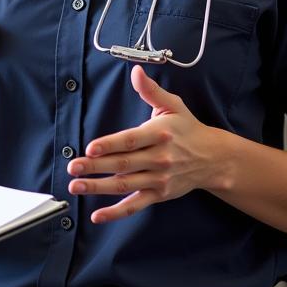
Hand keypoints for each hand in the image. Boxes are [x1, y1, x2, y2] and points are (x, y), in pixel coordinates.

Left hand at [66, 65, 228, 223]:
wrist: (214, 159)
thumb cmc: (187, 128)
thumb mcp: (173, 105)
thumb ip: (151, 90)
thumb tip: (136, 71)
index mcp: (159, 135)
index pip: (130, 140)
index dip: (110, 145)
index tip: (90, 148)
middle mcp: (159, 158)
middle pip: (123, 164)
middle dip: (95, 167)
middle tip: (73, 167)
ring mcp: (158, 179)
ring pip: (124, 185)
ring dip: (98, 187)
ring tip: (75, 186)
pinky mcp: (158, 195)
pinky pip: (135, 205)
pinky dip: (116, 213)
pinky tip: (96, 215)